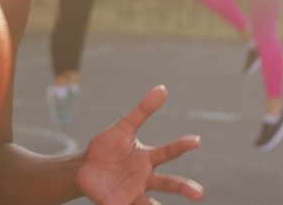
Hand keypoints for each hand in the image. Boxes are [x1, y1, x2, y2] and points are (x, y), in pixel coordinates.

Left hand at [75, 86, 203, 204]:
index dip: (182, 145)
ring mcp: (134, 192)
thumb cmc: (106, 147)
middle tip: (199, 193)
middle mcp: (145, 177)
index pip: (169, 151)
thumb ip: (142, 111)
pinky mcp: (120, 203)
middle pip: (168, 183)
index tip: (196, 140)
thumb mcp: (122, 127)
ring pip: (153, 204)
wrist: (83, 168)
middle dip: (184, 188)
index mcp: (147, 158)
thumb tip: (163, 88)